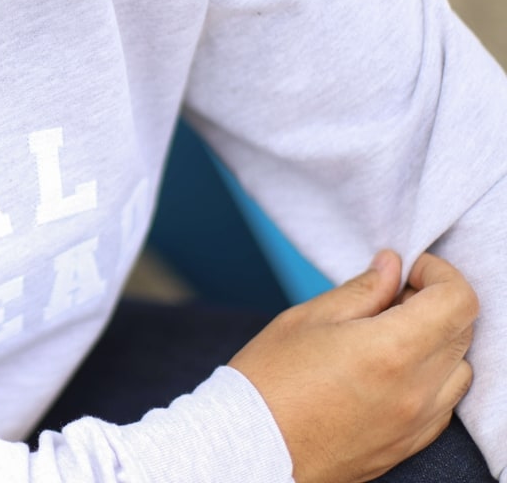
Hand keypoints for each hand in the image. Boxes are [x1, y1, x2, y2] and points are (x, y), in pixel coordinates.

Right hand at [229, 251, 477, 482]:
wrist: (251, 447)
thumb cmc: (268, 381)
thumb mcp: (307, 319)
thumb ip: (361, 290)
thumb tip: (391, 267)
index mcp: (392, 349)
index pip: (458, 300)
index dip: (439, 273)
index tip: (409, 270)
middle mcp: (417, 389)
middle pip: (463, 331)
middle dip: (435, 303)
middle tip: (390, 297)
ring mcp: (416, 423)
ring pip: (459, 369)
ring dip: (436, 343)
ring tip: (389, 336)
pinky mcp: (407, 445)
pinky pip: (444, 405)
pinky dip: (430, 379)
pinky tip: (388, 371)